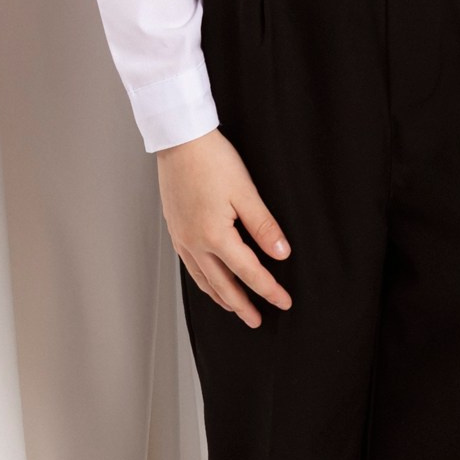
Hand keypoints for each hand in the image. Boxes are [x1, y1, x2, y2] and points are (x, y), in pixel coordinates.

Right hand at [156, 127, 292, 326]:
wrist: (179, 139)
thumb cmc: (211, 160)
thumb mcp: (246, 192)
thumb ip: (264, 226)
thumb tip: (281, 253)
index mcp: (214, 236)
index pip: (249, 272)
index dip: (268, 289)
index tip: (284, 302)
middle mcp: (194, 243)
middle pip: (222, 285)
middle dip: (242, 305)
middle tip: (257, 320)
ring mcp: (181, 238)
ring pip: (203, 279)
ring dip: (221, 297)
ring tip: (235, 308)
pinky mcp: (175, 229)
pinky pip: (190, 266)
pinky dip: (203, 281)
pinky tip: (209, 280)